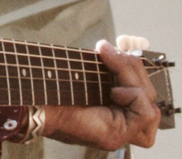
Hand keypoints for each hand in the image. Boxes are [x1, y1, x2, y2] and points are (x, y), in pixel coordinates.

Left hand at [41, 39, 160, 149]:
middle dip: (132, 66)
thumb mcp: (89, 70)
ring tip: (110, 61)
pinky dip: (134, 96)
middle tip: (109, 49)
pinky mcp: (115, 136)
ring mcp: (119, 132)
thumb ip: (112, 64)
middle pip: (148, 94)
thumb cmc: (52, 85)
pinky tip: (115, 91)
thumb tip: (130, 45)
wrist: (33, 101)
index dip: (139, 68)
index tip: (125, 44)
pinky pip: (145, 114)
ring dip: (132, 76)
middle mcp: (119, 122)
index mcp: (114, 107)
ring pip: (148, 102)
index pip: (144, 92)